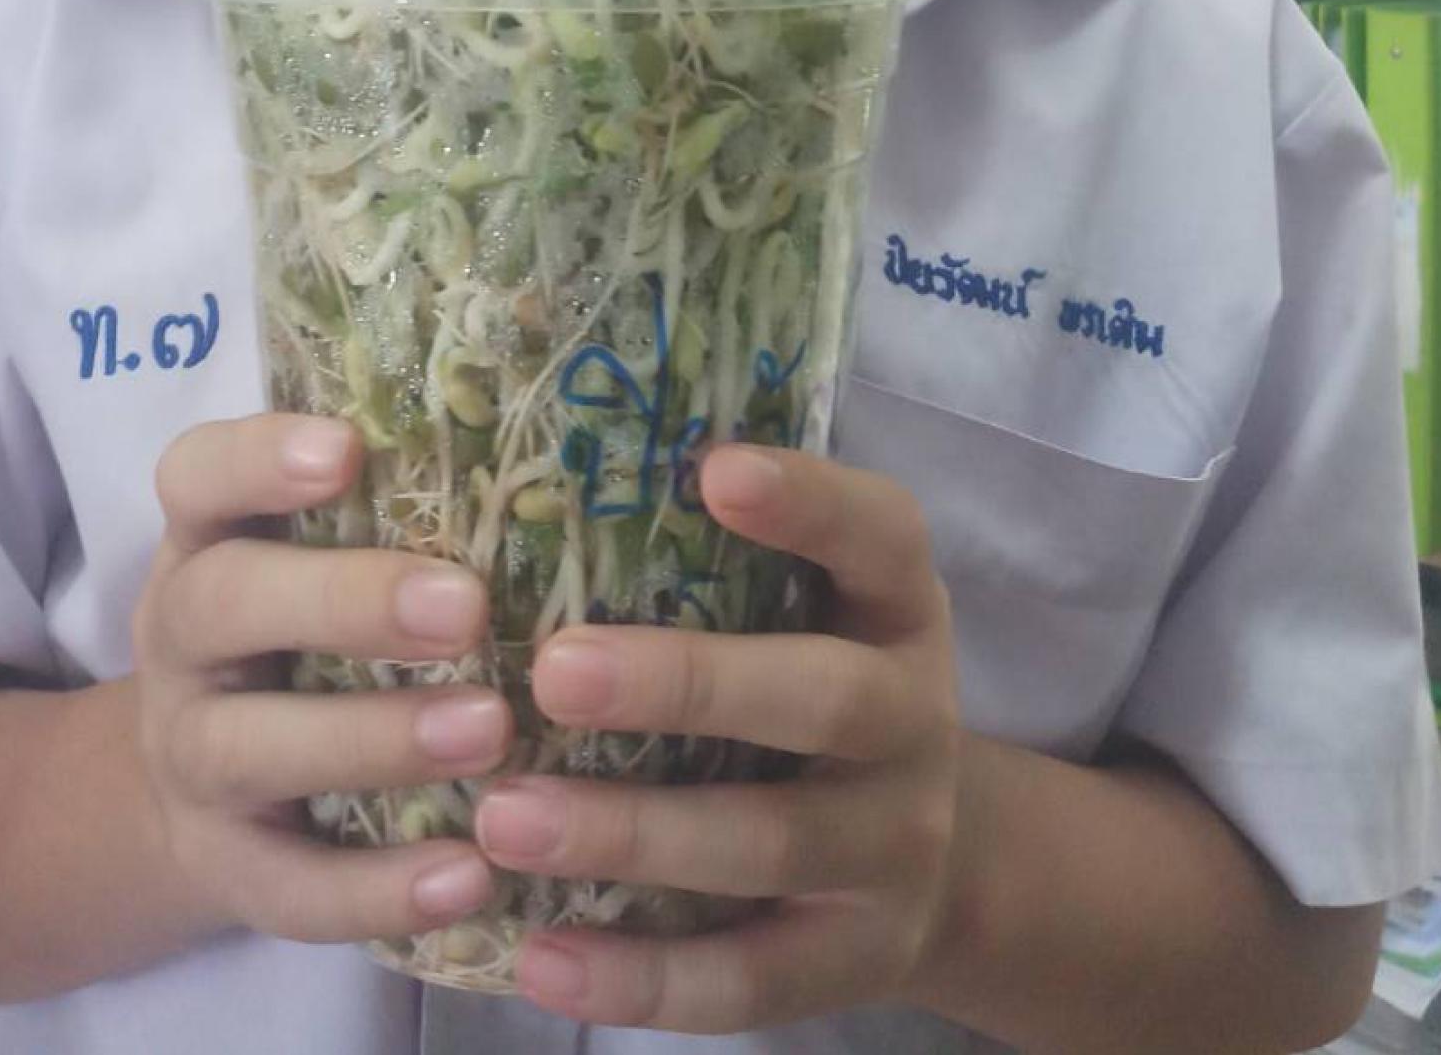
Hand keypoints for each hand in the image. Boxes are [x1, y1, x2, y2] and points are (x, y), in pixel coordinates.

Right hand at [132, 413, 509, 945]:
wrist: (192, 791)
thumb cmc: (301, 632)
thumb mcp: (310, 554)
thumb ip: (391, 502)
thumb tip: (552, 446)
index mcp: (207, 542)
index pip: (199, 477)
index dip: (260, 458)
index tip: (347, 450)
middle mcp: (183, 643)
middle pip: (226, 606)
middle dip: (345, 603)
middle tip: (466, 608)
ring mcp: (192, 762)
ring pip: (254, 750)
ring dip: (375, 740)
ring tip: (491, 730)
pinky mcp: (228, 869)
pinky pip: (292, 888)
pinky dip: (379, 888)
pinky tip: (469, 875)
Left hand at [476, 444, 960, 1031]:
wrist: (938, 863)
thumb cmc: (818, 681)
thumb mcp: (815, 606)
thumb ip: (714, 552)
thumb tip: (547, 461)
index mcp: (900, 610)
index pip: (883, 537)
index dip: (810, 501)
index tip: (713, 469)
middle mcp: (912, 723)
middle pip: (823, 701)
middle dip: (688, 685)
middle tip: (555, 670)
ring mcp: (890, 852)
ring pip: (767, 845)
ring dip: (633, 835)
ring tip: (502, 817)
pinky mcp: (849, 962)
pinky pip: (743, 979)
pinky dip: (638, 977)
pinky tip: (539, 955)